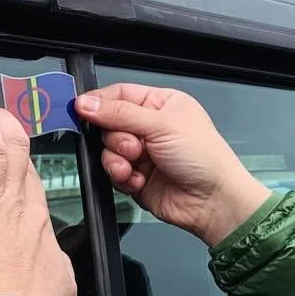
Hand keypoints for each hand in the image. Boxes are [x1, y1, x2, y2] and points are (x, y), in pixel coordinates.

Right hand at [75, 84, 268, 247]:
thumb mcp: (161, 125)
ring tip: (135, 165)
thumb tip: (87, 103)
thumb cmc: (204, 158)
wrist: (213, 200)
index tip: (81, 110)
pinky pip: (113, 173)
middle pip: (108, 124)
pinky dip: (122, 177)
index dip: (98, 103)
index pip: (119, 95)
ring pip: (107, 150)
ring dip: (117, 160)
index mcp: (161, 104)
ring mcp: (143, 153)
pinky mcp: (137, 176)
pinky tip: (138, 180)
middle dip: (116, 138)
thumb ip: (119, 113)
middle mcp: (151, 127)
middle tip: (133, 147)